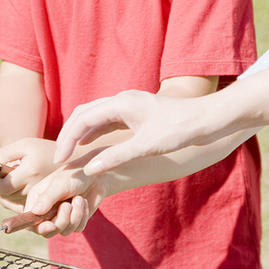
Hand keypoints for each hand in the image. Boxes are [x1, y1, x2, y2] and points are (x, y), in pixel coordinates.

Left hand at [0, 138, 59, 213]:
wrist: (67, 160)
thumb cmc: (42, 149)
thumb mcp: (24, 144)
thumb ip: (5, 153)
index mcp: (31, 172)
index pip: (4, 186)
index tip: (0, 170)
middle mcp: (35, 189)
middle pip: (4, 196)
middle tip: (6, 173)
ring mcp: (37, 199)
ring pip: (8, 202)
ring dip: (4, 191)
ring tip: (13, 178)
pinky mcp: (38, 205)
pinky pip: (15, 206)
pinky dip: (11, 198)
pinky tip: (16, 186)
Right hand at [26, 174, 103, 237]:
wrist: (93, 176)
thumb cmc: (73, 175)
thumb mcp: (59, 184)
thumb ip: (47, 197)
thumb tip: (34, 212)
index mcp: (37, 201)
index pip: (30, 222)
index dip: (39, 228)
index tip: (51, 225)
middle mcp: (46, 211)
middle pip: (47, 231)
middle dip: (60, 221)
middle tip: (67, 206)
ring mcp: (61, 217)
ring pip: (64, 231)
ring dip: (74, 216)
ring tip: (78, 198)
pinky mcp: (75, 221)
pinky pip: (77, 228)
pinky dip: (82, 216)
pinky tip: (84, 202)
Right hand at [53, 90, 211, 175]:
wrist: (208, 118)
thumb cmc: (180, 130)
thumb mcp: (147, 147)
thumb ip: (116, 157)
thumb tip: (89, 169)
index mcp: (121, 103)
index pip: (83, 120)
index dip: (67, 140)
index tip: (60, 161)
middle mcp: (122, 99)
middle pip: (84, 113)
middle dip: (69, 134)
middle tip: (60, 158)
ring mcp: (129, 104)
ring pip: (94, 115)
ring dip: (80, 132)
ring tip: (70, 152)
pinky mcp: (136, 111)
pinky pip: (106, 119)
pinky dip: (94, 131)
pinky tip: (91, 145)